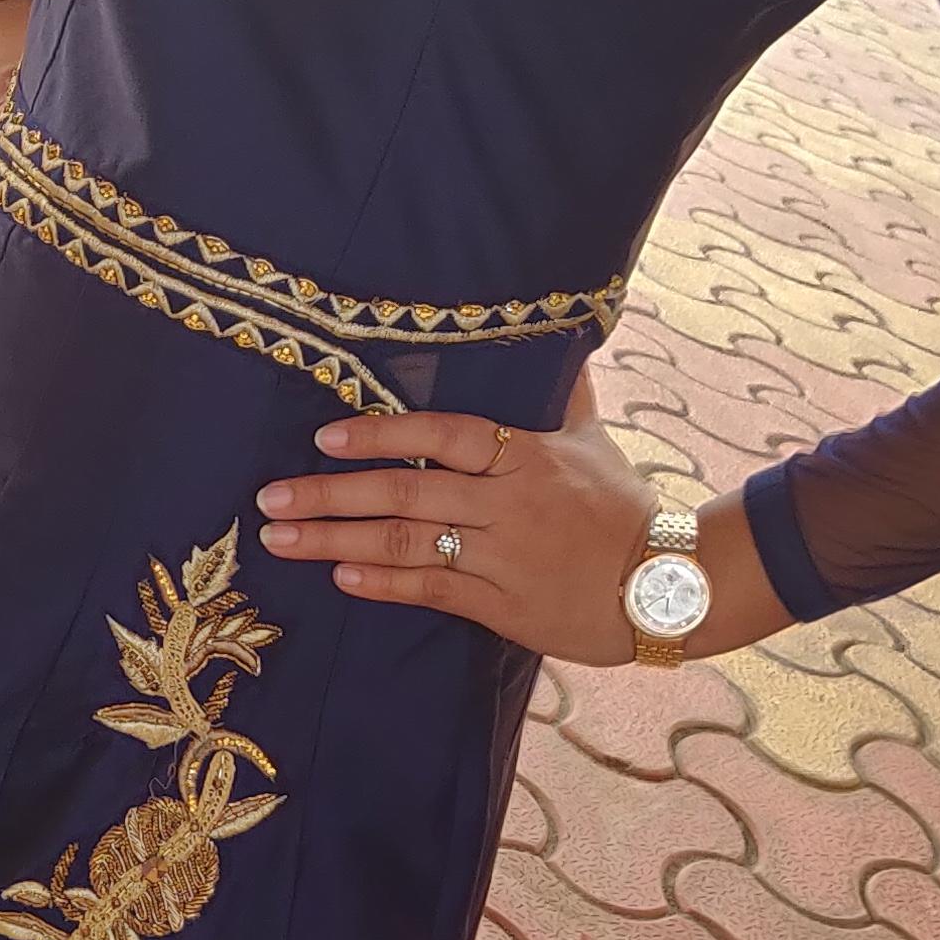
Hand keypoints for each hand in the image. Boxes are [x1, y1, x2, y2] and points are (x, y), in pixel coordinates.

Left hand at [255, 378, 784, 664]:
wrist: (668, 584)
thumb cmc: (624, 507)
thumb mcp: (593, 440)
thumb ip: (563, 393)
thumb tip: (563, 333)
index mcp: (525, 455)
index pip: (443, 435)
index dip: (381, 435)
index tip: (324, 437)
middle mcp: (509, 504)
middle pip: (407, 493)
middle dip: (331, 494)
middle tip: (270, 495)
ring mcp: (504, 557)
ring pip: (407, 544)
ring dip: (336, 539)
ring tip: (281, 536)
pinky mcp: (505, 606)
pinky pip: (433, 590)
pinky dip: (383, 582)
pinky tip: (339, 575)